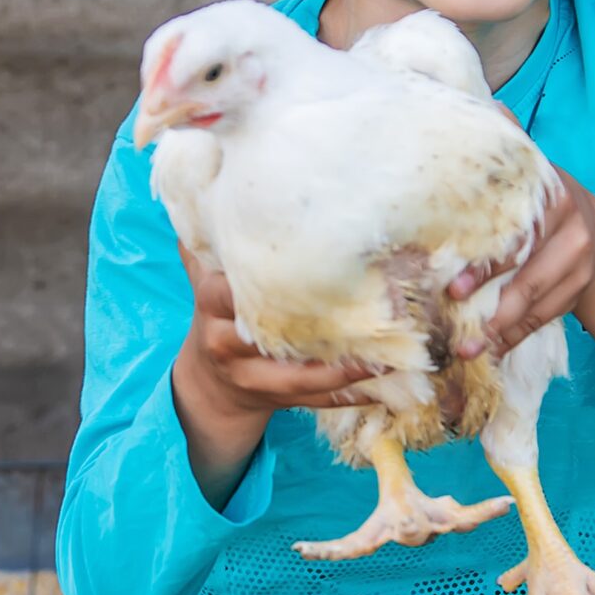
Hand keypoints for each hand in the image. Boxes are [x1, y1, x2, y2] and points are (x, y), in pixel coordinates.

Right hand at [176, 245, 384, 413]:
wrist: (208, 385)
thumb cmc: (217, 316)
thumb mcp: (205, 279)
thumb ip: (210, 245)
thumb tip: (207, 192)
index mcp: (212, 304)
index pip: (238, 289)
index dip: (276, 282)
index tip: (320, 268)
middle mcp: (227, 343)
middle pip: (276, 337)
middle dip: (323, 329)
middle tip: (375, 314)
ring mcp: (251, 376)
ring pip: (301, 378)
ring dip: (346, 370)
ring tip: (388, 357)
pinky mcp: (275, 400)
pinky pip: (315, 401)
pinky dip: (349, 395)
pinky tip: (384, 387)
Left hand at [449, 163, 594, 358]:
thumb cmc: (547, 202)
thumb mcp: (537, 171)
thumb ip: (513, 146)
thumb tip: (492, 105)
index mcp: (555, 198)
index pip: (519, 234)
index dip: (488, 263)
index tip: (457, 286)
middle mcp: (573, 232)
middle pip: (528, 274)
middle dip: (491, 303)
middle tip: (456, 324)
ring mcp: (579, 266)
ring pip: (536, 303)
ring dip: (499, 330)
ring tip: (467, 349)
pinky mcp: (578, 293)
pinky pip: (543, 319)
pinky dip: (515, 337)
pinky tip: (491, 351)